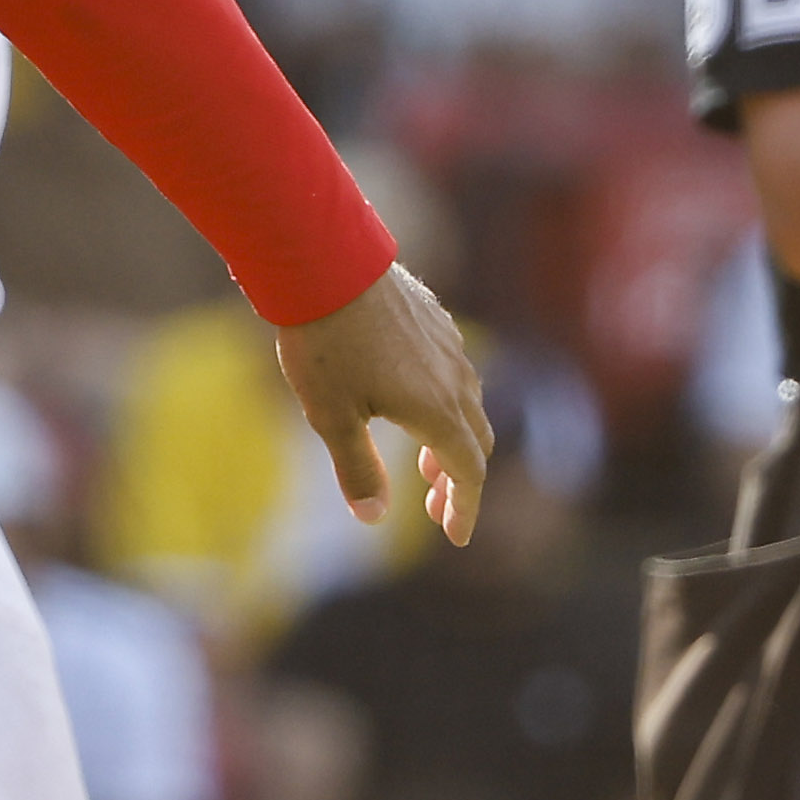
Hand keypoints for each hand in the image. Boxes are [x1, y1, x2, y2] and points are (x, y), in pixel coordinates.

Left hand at [275, 260, 490, 546]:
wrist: (324, 263)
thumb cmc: (324, 343)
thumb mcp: (331, 417)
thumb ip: (357, 470)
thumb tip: (373, 518)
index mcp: (436, 410)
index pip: (468, 473)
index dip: (466, 509)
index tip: (456, 537)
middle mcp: (455, 379)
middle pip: (476, 442)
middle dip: (460, 482)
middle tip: (437, 509)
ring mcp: (449, 346)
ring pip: (469, 405)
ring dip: (452, 442)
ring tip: (423, 463)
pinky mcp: (436, 320)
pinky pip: (456, 372)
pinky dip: (446, 405)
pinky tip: (413, 402)